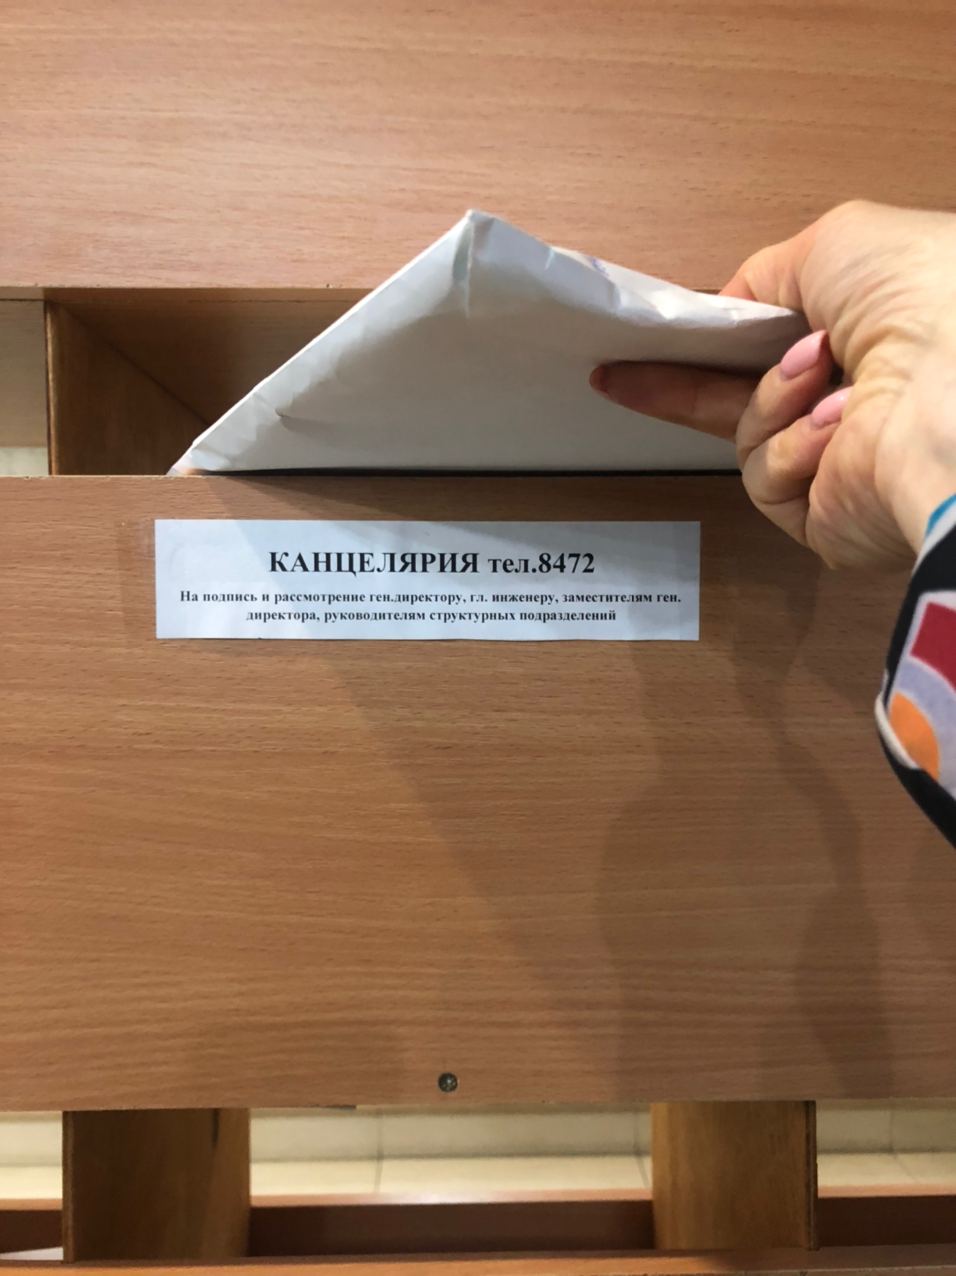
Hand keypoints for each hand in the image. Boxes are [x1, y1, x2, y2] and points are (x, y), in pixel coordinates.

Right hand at [591, 201, 955, 567]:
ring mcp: (838, 462)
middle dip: (677, 385)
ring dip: (774, 398)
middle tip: (615, 375)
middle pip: (740, 399)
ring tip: (823, 374)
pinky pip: (766, 475)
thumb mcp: (834, 243)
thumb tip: (735, 302)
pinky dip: (794, 445)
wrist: (949, 391)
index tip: (654, 340)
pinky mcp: (821, 514)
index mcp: (868, 340)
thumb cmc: (914, 297)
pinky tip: (837, 426)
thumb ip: (769, 272)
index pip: (770, 345)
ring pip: (748, 434)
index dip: (713, 340)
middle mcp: (855, 404)